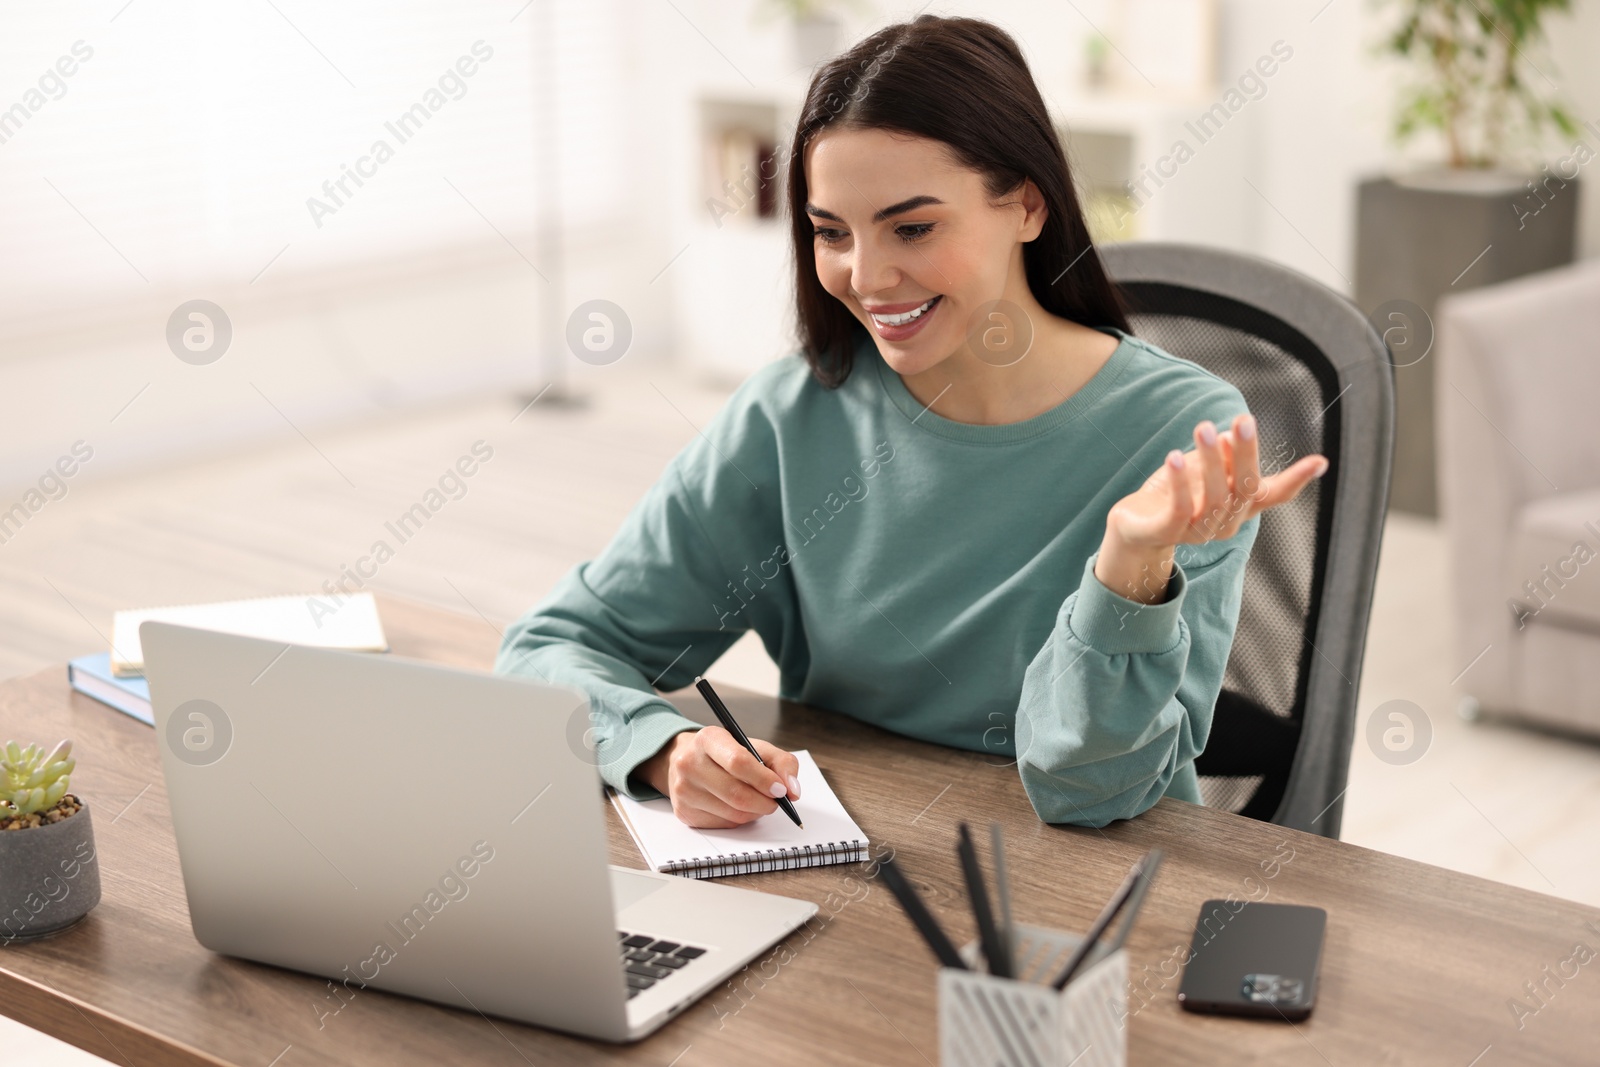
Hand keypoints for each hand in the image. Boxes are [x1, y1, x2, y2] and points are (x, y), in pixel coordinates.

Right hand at [634, 727, 801, 828]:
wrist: (686, 761)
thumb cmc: (726, 754)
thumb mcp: (755, 747)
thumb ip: (781, 763)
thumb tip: (793, 790)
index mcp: (708, 739)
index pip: (738, 762)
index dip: (764, 779)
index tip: (781, 789)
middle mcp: (689, 763)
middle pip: (736, 793)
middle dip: (764, 802)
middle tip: (776, 801)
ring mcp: (684, 790)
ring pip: (732, 813)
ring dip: (754, 812)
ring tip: (758, 801)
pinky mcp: (684, 812)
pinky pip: (724, 824)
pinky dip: (739, 819)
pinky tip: (738, 807)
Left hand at [1095, 413, 1326, 602]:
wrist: (1137, 526)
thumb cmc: (1180, 492)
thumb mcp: (1207, 469)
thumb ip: (1224, 457)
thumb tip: (1231, 435)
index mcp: (1241, 506)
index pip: (1274, 494)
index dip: (1297, 480)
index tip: (1320, 461)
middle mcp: (1227, 522)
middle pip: (1244, 487)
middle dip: (1245, 452)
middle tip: (1242, 419)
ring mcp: (1198, 532)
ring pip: (1214, 497)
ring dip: (1211, 461)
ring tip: (1204, 429)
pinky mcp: (1167, 532)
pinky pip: (1178, 510)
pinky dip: (1179, 483)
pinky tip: (1174, 457)